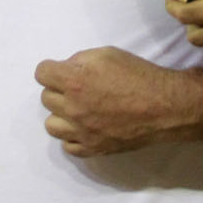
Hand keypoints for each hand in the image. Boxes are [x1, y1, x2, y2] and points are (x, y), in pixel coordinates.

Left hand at [36, 46, 187, 154]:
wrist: (161, 106)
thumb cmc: (136, 74)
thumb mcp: (106, 54)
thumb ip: (80, 60)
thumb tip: (67, 69)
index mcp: (74, 80)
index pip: (41, 73)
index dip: (51, 69)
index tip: (61, 70)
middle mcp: (72, 108)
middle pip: (46, 98)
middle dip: (58, 89)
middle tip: (77, 87)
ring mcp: (81, 132)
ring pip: (51, 125)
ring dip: (61, 114)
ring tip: (77, 109)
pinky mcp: (92, 149)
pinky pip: (67, 146)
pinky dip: (72, 136)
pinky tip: (85, 127)